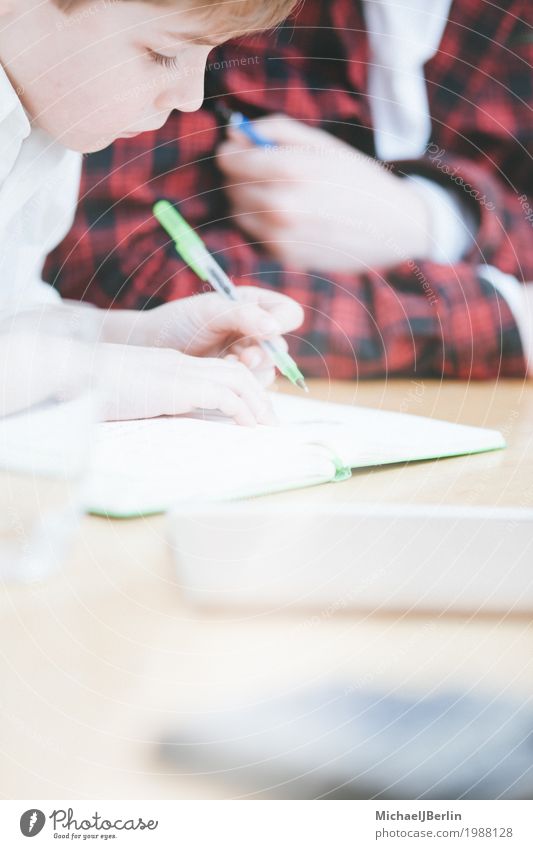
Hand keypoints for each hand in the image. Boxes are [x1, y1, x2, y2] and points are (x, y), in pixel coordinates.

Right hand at [97, 343, 277, 425]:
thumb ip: (152, 403)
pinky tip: (247, 427)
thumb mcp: (130, 395)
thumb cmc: (91, 388)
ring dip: (258, 404)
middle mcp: (181, 364)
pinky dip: (241, 410)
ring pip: (237, 380)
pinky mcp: (177, 386)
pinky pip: (223, 395)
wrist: (73, 372)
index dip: (240, 391)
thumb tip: (163, 422)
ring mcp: (180, 372)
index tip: (251, 415)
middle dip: (259, 398)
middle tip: (271, 424)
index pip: (217, 371)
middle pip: (236, 372)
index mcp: (171, 365)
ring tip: (267, 428)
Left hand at [133, 287, 303, 385]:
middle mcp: (257, 332)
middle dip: (263, 354)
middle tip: (243, 357)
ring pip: (270, 370)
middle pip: (281, 348)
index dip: (283, 323)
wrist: (155, 347)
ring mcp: (249, 356)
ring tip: (226, 363)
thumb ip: (243, 315)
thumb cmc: (179, 321)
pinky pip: (254, 387)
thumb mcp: (209, 311)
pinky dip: (241, 383)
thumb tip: (274, 328)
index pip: (288, 314)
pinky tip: (221, 373)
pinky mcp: (239, 379)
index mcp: (255, 306)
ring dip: (251, 371)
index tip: (266, 331)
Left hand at [216, 115, 430, 272]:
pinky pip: (255, 235)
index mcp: (289, 170)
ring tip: (275, 193)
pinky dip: (262, 224)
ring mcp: (281, 236)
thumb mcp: (321, 142)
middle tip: (258, 171)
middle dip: (238, 176)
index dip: (228, 152)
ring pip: (238, 214)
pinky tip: (287, 217)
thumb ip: (274, 131)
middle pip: (230, 188)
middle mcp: (280, 206)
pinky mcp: (286, 257)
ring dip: (247, 201)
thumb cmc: (355, 178)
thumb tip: (235, 133)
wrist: (392, 224)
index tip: (235, 149)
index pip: (229, 160)